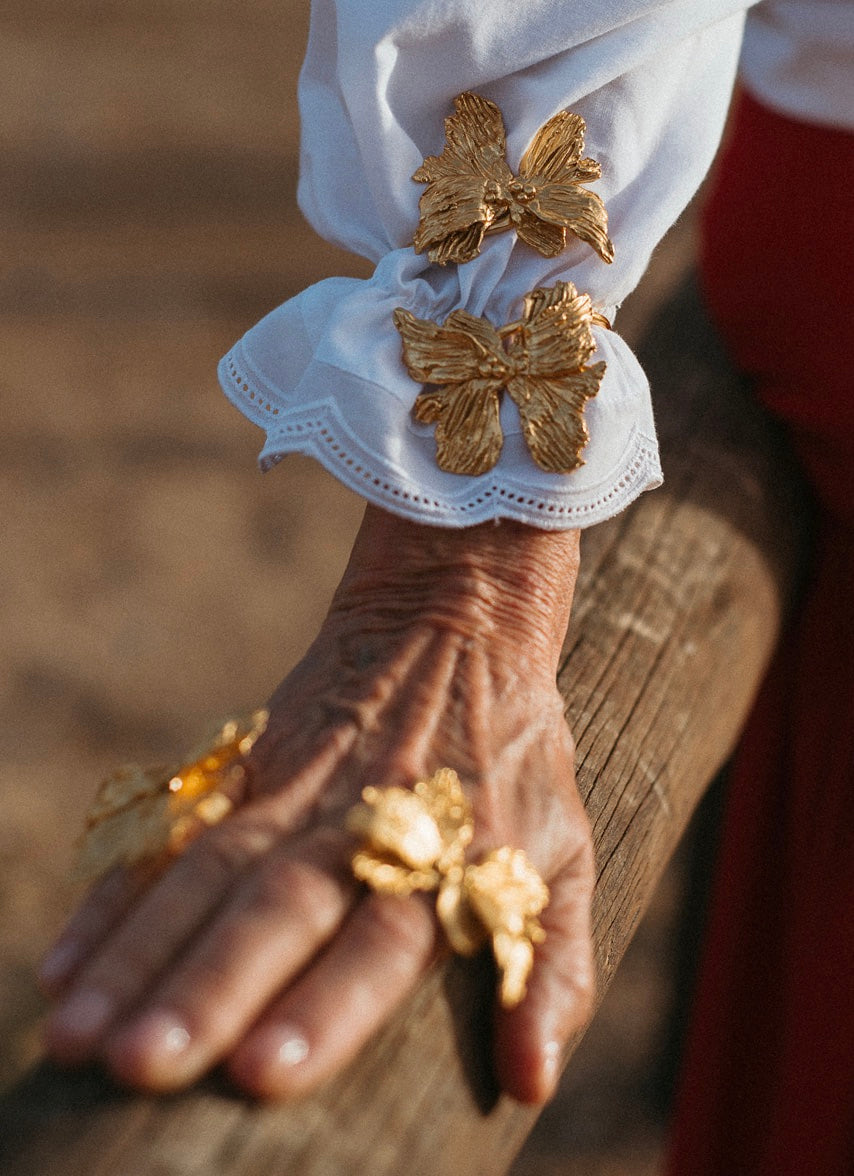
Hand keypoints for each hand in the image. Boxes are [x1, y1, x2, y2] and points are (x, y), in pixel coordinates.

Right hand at [39, 507, 594, 1103]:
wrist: (458, 619)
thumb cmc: (517, 760)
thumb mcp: (563, 853)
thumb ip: (553, 967)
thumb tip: (531, 1088)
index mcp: (442, 856)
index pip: (378, 940)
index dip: (323, 1004)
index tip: (260, 1070)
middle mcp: (356, 826)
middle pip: (275, 909)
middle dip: (207, 988)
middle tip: (140, 1063)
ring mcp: (292, 793)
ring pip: (207, 876)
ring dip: (140, 953)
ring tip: (76, 1031)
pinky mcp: (246, 765)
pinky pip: (175, 834)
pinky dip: (120, 896)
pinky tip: (68, 962)